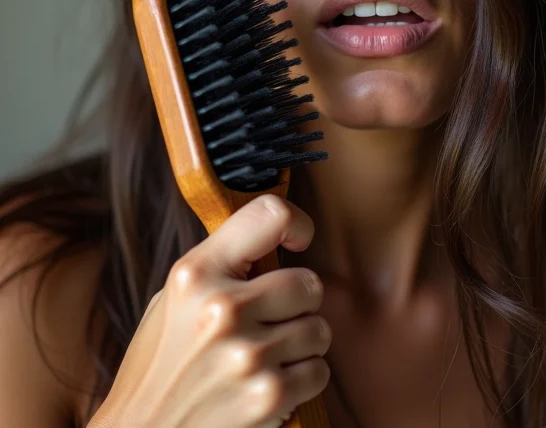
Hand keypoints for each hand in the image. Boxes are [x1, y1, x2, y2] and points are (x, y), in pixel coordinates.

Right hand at [88, 194, 330, 426]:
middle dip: (298, 303)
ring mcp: (246, 355)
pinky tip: (267, 384)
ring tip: (264, 357)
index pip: (269, 214)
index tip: (296, 241)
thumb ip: (220, 266)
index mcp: (196, 274)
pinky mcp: (267, 397)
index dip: (296, 223)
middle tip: (272, 320)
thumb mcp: (172, 301)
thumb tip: (276, 235)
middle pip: (308, 283)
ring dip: (301, 345)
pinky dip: (302, 380)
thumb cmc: (160, 367)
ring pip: (319, 329)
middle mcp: (222, 309)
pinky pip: (318, 371)